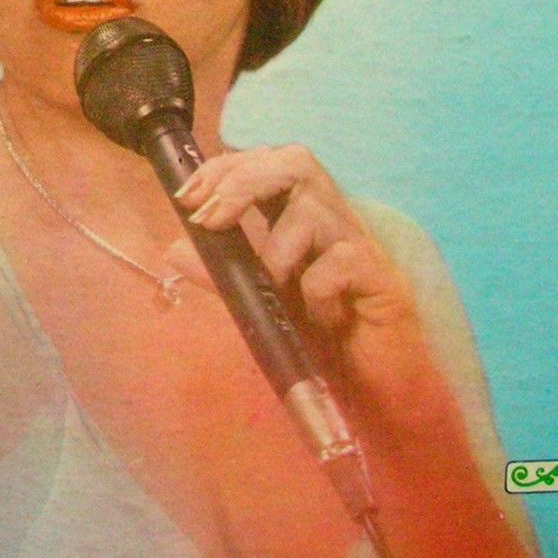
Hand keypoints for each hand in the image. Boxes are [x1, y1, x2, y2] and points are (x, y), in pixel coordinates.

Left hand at [172, 144, 439, 421]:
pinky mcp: (383, 279)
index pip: (267, 162)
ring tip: (272, 286)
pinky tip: (318, 318)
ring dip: (276, 247)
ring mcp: (360, 245)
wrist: (378, 396)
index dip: (225, 168)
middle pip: (295, 161)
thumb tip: (174, 249)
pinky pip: (341, 261)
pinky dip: (316, 288)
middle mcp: (333, 220)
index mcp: (302, 217)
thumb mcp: (262, 304)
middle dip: (242, 181)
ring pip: (314, 205)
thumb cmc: (322, 342)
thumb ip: (222, 276)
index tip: (188, 197)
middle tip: (210, 219)